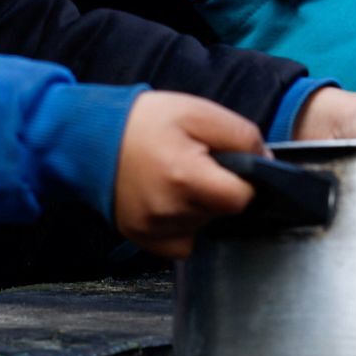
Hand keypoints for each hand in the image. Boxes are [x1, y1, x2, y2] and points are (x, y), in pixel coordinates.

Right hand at [112, 91, 265, 258]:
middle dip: (219, 190)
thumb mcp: (198, 112)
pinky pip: (182, 244)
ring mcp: (154, 230)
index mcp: (186, 178)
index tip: (230, 166)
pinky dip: (184, 226)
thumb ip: (241, 135)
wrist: (88, 138)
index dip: (244, 181)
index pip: (242, 198)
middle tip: (197, 164)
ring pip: (204, 227)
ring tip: (177, 178)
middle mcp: (170, 212)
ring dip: (201, 207)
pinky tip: (170, 200)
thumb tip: (267, 161)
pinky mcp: (142, 240)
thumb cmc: (145, 122)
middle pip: (222, 213)